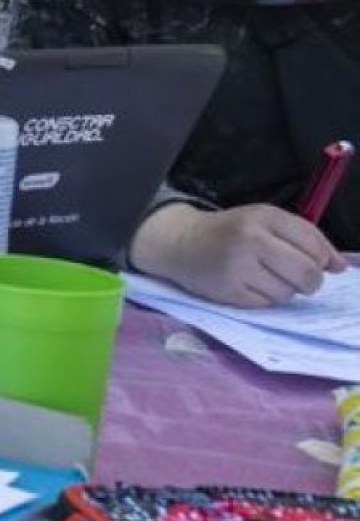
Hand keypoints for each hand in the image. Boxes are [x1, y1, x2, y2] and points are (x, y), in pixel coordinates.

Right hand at [128, 202, 347, 306]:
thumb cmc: (231, 231)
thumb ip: (305, 238)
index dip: (323, 258)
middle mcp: (250, 239)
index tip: (316, 262)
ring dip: (284, 290)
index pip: (313, 243)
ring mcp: (237, 267)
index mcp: (264, 217)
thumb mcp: (265, 222)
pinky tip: (250, 285)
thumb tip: (341, 267)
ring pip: (287, 292)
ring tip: (265, 278)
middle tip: (298, 278)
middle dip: (310, 281)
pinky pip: (266, 304)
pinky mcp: (227, 290)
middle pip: (307, 272)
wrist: (180, 242)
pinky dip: (264, 299)